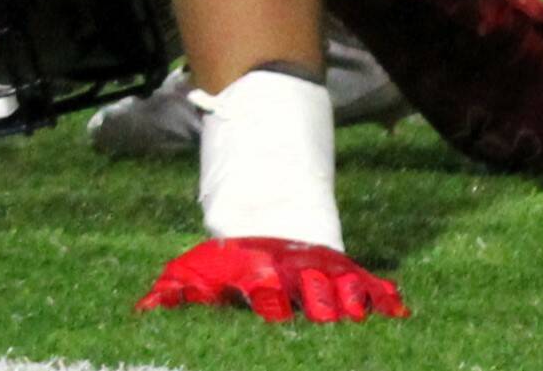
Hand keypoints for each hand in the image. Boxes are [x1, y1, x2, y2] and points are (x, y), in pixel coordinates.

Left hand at [136, 238, 407, 322]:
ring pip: (346, 287)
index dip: (270, 300)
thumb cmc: (227, 261)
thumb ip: (172, 292)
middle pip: (315, 290)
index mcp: (261, 274)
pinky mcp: (348, 272)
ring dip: (352, 302)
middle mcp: (297, 273)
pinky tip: (400, 312)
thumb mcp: (196, 270)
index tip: (272, 310)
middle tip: (323, 316)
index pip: (268, 291)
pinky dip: (387, 297)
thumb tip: (142, 313)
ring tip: (356, 314)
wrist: (263, 225)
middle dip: (319, 303)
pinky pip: (374, 284)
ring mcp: (325, 272)